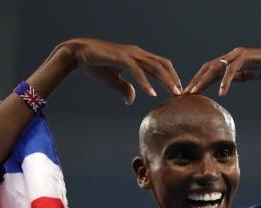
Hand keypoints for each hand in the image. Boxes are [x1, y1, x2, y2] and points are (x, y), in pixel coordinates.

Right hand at [62, 38, 181, 103]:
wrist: (79, 54)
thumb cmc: (95, 66)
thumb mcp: (113, 80)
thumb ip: (124, 88)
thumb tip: (132, 100)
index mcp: (137, 57)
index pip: (160, 65)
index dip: (171, 76)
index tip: (177, 90)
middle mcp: (137, 53)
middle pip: (162, 65)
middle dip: (174, 79)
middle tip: (182, 94)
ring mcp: (130, 54)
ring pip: (154, 66)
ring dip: (166, 81)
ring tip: (174, 93)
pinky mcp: (121, 58)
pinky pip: (138, 71)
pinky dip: (146, 83)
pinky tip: (152, 94)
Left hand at [184, 47, 260, 95]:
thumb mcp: (255, 75)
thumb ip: (244, 76)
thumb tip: (235, 80)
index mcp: (234, 61)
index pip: (212, 71)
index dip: (200, 81)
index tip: (191, 94)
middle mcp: (235, 56)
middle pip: (209, 67)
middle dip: (196, 81)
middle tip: (185, 94)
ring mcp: (241, 55)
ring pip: (217, 67)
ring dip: (204, 81)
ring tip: (196, 93)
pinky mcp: (249, 58)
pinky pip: (233, 70)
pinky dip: (226, 81)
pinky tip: (222, 92)